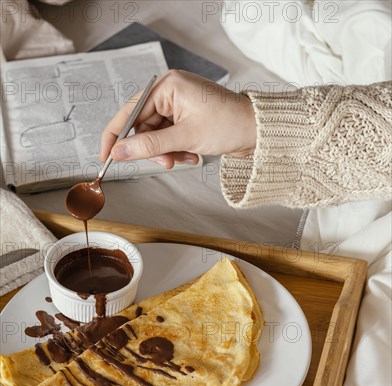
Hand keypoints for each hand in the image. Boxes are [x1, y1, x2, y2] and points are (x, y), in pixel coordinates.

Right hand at [100, 70, 255, 168]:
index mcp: (167, 86)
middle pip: (142, 127)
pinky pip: (169, 139)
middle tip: (166, 162)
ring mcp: (178, 106)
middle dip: (153, 149)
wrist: (258, 132)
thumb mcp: (185, 138)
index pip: (129, 112)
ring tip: (186, 158)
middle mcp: (170, 92)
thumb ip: (149, 146)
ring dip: (168, 153)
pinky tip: (193, 155)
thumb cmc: (228, 125)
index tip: (106, 156)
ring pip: (156, 137)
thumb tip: (119, 152)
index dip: (116, 136)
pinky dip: (177, 151)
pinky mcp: (186, 118)